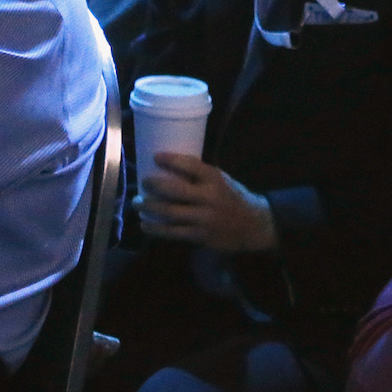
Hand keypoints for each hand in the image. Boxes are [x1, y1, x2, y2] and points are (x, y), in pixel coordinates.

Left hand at [138, 154, 277, 253]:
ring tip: (136, 204)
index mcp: (214, 179)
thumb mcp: (222, 180)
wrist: (254, 225)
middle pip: (174, 190)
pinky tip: (145, 224)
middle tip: (143, 182)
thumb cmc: (233, 198)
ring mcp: (203, 218)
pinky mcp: (200, 236)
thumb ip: (201, 176)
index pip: (190, 165)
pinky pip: (173, 232)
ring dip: (149, 208)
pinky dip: (156, 228)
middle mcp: (208, 197)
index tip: (155, 156)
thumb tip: (171, 167)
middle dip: (153, 185)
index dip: (171, 160)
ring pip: (169, 213)